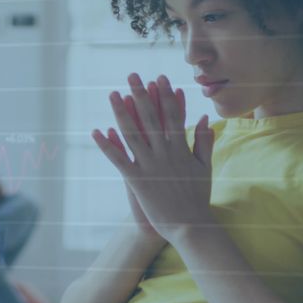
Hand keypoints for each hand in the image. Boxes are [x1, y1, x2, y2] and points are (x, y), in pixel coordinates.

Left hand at [91, 73, 215, 241]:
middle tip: (132, 76)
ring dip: (121, 112)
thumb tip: (205, 118)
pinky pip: (118, 159)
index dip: (166, 96)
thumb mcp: (205, 167)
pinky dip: (107, 145)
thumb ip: (204, 142)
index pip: (173, 116)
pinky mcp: (137, 181)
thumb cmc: (198, 198)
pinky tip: (96, 131)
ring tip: (113, 94)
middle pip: (150, 119)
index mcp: (181, 149)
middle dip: (141, 95)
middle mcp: (165, 154)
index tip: (159, 79)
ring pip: (132, 134)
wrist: (190, 227)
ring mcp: (150, 166)